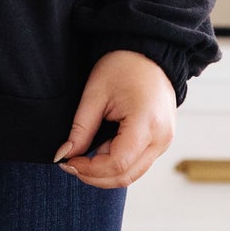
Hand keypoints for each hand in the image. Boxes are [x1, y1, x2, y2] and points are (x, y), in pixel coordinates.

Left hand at [53, 50, 176, 188]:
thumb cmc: (123, 67)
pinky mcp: (161, 141)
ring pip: (133, 174)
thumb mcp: (95, 93)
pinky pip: (138, 163)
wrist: (149, 54)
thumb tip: (64, 154)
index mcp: (147, 123)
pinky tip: (100, 151)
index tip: (68, 161)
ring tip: (82, 158)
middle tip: (70, 165)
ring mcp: (164, 142)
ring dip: (105, 173)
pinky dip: (117, 164)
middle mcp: (161, 138)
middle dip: (95, 176)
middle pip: (126, 176)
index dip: (90, 169)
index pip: (117, 164)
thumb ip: (81, 128)